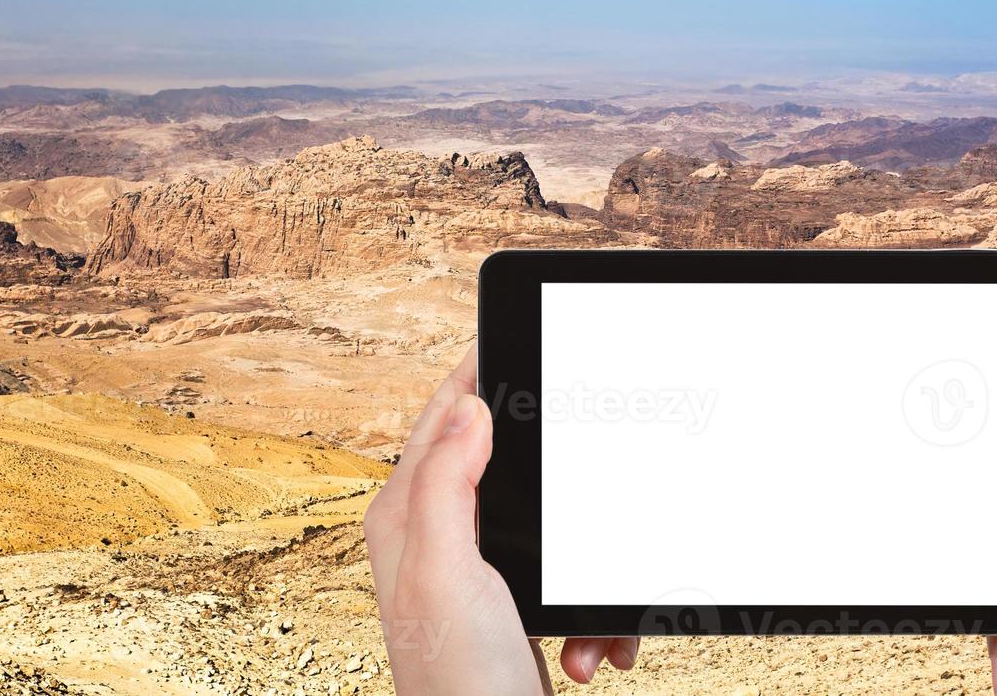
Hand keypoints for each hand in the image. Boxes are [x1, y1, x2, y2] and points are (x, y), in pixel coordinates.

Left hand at [365, 347, 639, 693]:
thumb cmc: (458, 685)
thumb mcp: (446, 571)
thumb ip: (446, 482)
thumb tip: (469, 408)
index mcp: (405, 517)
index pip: (441, 417)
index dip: (476, 372)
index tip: (513, 336)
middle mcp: (432, 540)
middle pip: (498, 460)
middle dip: (552, 470)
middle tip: (586, 448)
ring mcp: (474, 576)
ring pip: (545, 521)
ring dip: (581, 557)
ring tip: (588, 614)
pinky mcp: (511, 610)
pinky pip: (567, 578)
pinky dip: (591, 609)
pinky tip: (591, 648)